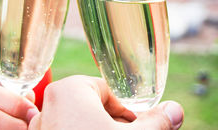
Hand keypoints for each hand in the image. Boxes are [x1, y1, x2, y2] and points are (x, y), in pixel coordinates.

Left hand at [29, 75, 183, 129]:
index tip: (140, 126)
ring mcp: (42, 128)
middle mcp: (49, 107)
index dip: (128, 110)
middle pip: (93, 109)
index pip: (107, 91)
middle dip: (115, 124)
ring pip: (80, 124)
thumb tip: (175, 110)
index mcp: (69, 91)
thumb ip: (156, 122)